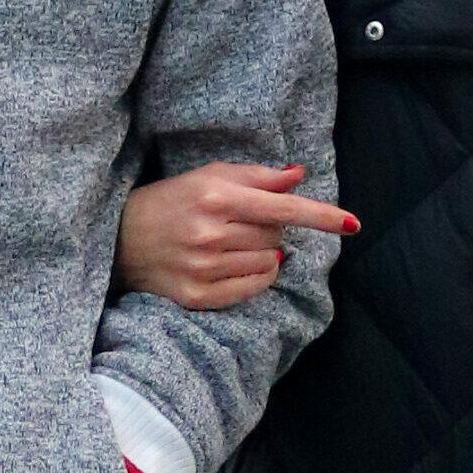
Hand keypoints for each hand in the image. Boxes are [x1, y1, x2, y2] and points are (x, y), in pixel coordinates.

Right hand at [116, 162, 358, 309]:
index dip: (321, 215)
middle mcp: (210, 235)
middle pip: (277, 235)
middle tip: (238, 221)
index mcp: (215, 198)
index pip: (282, 207)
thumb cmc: (169, 201)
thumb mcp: (207, 177)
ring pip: (269, 262)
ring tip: (229, 242)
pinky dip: (257, 275)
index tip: (353, 223)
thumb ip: (256, 177)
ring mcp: (204, 269)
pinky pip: (254, 287)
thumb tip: (298, 175)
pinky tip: (234, 262)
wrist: (119, 240)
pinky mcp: (199, 296)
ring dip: (262, 251)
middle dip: (269, 226)